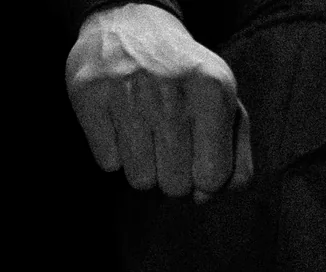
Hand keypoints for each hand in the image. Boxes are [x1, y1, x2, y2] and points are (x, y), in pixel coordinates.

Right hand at [65, 2, 253, 203]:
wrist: (131, 22)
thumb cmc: (185, 80)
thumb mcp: (225, 106)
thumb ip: (235, 159)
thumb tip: (205, 196)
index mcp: (212, 90)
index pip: (212, 178)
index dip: (204, 177)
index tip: (198, 153)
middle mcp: (171, 90)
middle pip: (175, 186)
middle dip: (172, 172)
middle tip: (167, 139)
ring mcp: (127, 92)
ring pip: (140, 181)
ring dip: (143, 165)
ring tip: (144, 130)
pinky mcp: (90, 96)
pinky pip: (108, 164)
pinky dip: (113, 152)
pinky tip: (119, 121)